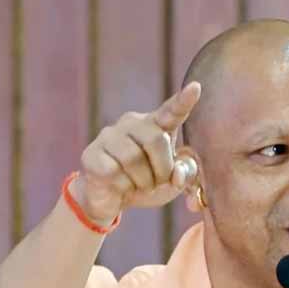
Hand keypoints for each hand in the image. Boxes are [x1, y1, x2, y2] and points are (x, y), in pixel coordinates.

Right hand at [76, 82, 201, 222]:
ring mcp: (108, 136)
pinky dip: (123, 187)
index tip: (196, 87)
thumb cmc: (144, 184)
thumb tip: (177, 173)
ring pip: (133, 158)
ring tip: (138, 185)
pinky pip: (114, 171)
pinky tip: (118, 186)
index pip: (171, 111)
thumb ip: (184, 174)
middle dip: (162, 169)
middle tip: (156, 182)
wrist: (108, 200)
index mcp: (155, 125)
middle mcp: (130, 124)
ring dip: (143, 181)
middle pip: (156, 140)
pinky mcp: (92, 154)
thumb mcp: (171, 183)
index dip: (183, 101)